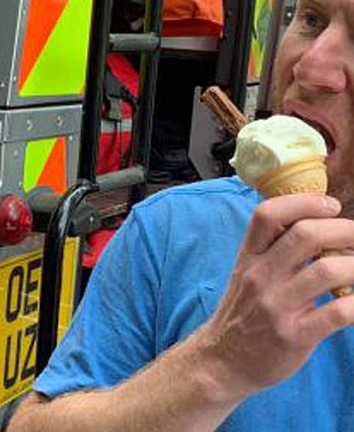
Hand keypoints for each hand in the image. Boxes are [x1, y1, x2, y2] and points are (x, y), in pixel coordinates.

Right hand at [192, 193, 353, 399]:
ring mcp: (276, 306)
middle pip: (305, 235)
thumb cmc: (244, 315)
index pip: (268, 214)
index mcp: (249, 257)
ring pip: (327, 271)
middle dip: (345, 230)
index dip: (304, 202)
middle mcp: (260, 276)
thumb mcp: (248, 275)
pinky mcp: (294, 335)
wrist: (223, 361)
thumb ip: (274, 252)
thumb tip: (318, 228)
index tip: (330, 205)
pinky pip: (338, 313)